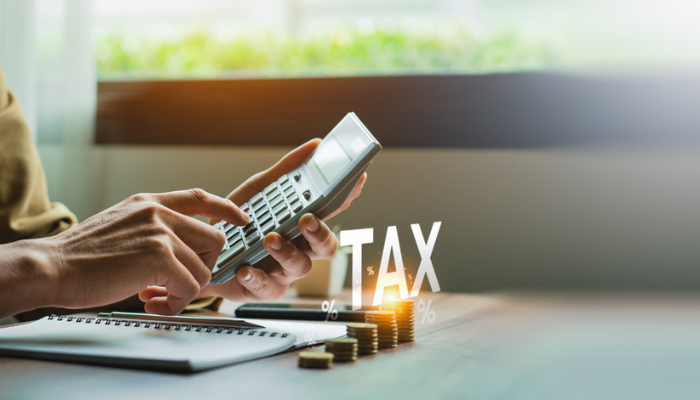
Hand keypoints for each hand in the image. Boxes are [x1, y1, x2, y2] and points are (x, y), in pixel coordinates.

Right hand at [39, 189, 248, 314]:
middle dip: (202, 268)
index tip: (241, 220)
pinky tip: (154, 304)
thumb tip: (176, 249)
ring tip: (158, 298)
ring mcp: (161, 233)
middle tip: (178, 284)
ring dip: (185, 292)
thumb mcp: (120, 224)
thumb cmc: (80, 255)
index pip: (200, 198)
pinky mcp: (159, 257)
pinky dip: (176, 303)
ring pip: (202, 269)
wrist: (51, 266)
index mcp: (150, 203)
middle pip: (213, 241)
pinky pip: (189, 288)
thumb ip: (150, 228)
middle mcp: (159, 213)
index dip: (226, 210)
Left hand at [140, 139, 366, 302]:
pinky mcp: (263, 289)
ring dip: (287, 251)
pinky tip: (246, 268)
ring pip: (300, 267)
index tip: (354, 182)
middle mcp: (298, 248)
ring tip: (270, 238)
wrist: (199, 252)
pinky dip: (257, 277)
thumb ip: (285, 171)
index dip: (345, 199)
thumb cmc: (236, 223)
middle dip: (320, 232)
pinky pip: (267, 287)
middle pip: (325, 246)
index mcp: (301, 224)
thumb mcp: (258, 191)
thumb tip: (315, 145)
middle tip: (306, 219)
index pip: (329, 212)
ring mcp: (282, 271)